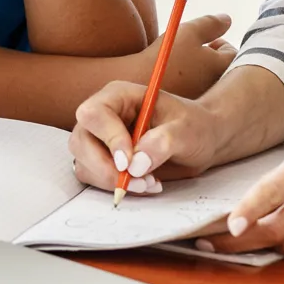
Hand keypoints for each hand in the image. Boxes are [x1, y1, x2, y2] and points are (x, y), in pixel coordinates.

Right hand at [71, 80, 220, 195]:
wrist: (202, 141)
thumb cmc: (195, 127)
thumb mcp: (187, 130)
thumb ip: (164, 141)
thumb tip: (137, 163)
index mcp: (119, 96)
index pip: (94, 113)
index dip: (108, 138)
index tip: (129, 162)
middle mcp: (104, 116)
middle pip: (81, 141)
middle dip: (106, 168)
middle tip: (138, 182)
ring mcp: (100, 139)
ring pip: (84, 163)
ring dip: (112, 180)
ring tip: (147, 183)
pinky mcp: (103, 160)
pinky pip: (94, 177)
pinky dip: (115, 187)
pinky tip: (143, 185)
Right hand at [142, 13, 235, 97]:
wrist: (138, 83)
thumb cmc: (165, 56)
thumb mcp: (189, 31)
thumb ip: (211, 24)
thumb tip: (226, 19)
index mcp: (221, 67)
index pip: (232, 52)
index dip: (219, 41)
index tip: (206, 40)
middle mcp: (217, 87)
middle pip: (221, 68)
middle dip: (211, 57)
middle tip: (194, 51)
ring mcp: (203, 100)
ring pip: (206, 80)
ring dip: (199, 70)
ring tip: (180, 64)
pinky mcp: (187, 108)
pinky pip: (193, 91)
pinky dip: (187, 83)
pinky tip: (172, 79)